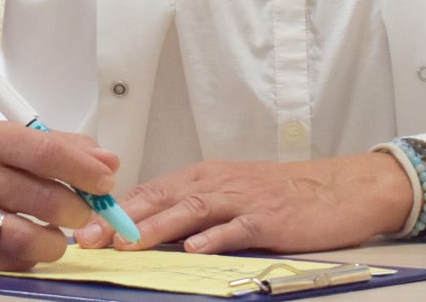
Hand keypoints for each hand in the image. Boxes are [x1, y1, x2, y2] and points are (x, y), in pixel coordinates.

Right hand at [0, 121, 121, 270]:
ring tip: (59, 232)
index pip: (48, 153)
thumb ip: (68, 148)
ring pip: (32, 239)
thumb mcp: (20, 142)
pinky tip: (30, 239)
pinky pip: (15, 261)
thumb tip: (110, 163)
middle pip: (47, 199)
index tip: (106, 181)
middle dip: (80, 210)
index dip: (86, 170)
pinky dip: (33, 255)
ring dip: (58, 240)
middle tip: (84, 211)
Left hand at [73, 151, 410, 254]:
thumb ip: (195, 211)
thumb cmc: (284, 194)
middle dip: (122, 220)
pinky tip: (195, 248)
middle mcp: (217, 183)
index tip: (84, 226)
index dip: (116, 210)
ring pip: (191, 210)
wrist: (341, 189)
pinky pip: (237, 228)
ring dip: (157, 227)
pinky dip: (215, 237)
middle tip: (91, 238)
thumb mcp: (232, 195)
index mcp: (204, 178)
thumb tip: (152, 233)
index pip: (151, 192)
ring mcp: (242, 200)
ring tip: (130, 243)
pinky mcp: (268, 219)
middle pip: (161, 198)